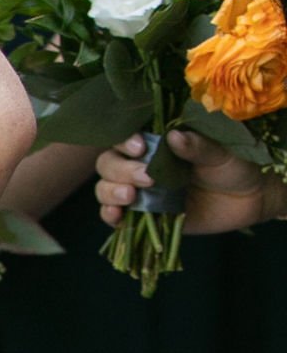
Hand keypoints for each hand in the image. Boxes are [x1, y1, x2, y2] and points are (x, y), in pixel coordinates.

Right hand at [94, 130, 272, 234]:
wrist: (247, 199)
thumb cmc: (233, 166)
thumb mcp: (220, 152)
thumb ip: (197, 146)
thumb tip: (173, 137)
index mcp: (157, 142)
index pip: (127, 137)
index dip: (125, 141)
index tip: (140, 147)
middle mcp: (142, 164)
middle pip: (109, 163)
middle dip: (121, 170)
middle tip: (147, 178)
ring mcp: (140, 191)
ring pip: (106, 188)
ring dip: (110, 191)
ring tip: (130, 196)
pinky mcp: (143, 216)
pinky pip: (115, 215)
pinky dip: (109, 215)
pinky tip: (116, 215)